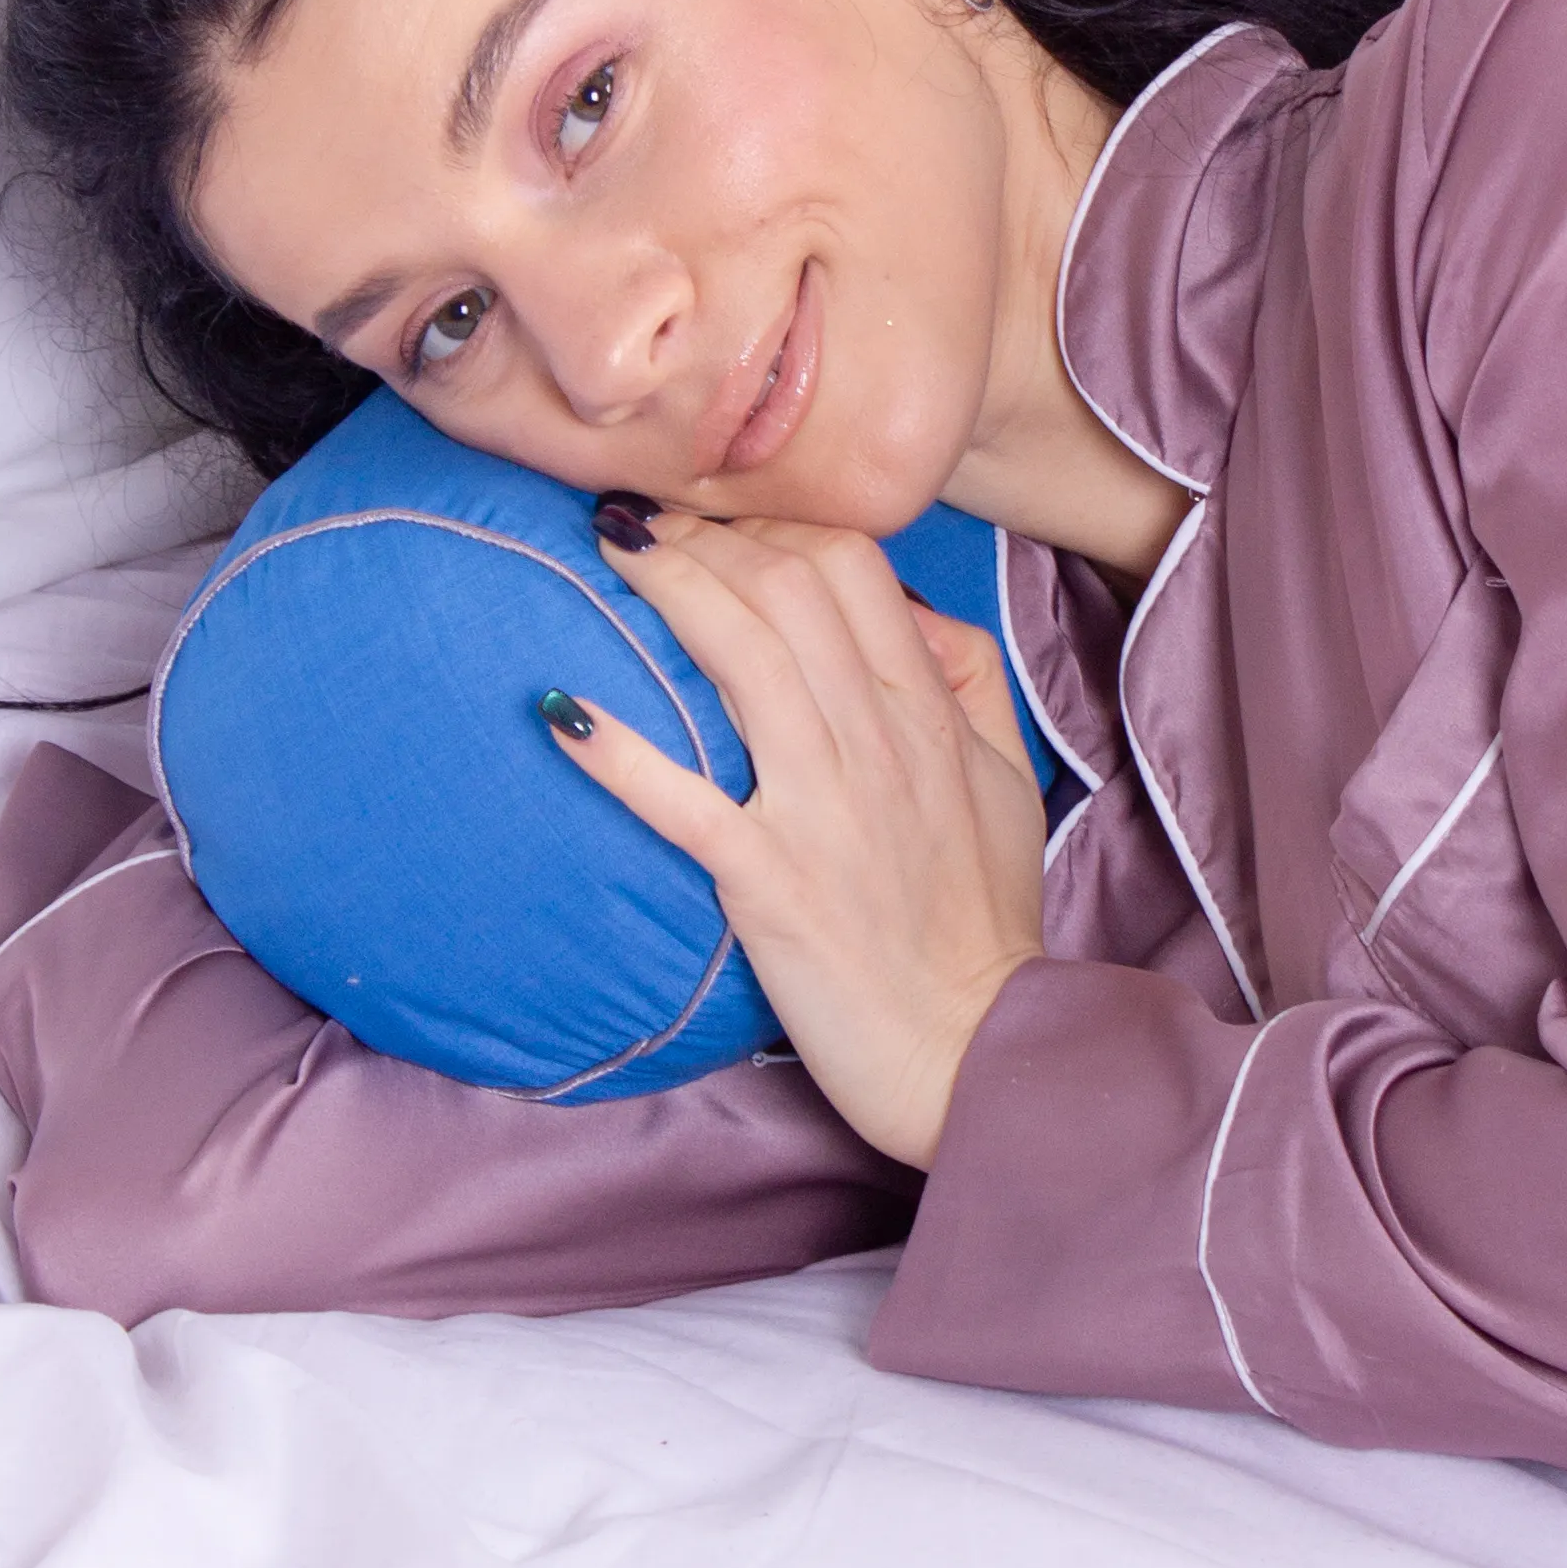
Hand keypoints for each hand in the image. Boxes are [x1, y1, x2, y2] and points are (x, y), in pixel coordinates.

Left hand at [540, 513, 1047, 1167]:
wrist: (968, 1045)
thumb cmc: (980, 918)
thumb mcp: (1007, 780)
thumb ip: (969, 677)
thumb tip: (905, 605)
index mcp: (928, 713)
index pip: (849, 566)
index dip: (770, 522)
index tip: (715, 523)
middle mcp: (877, 742)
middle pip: (786, 587)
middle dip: (705, 536)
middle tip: (641, 525)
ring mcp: (820, 808)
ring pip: (740, 656)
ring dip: (665, 587)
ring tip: (603, 553)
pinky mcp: (766, 880)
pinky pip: (680, 799)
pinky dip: (616, 750)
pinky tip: (559, 710)